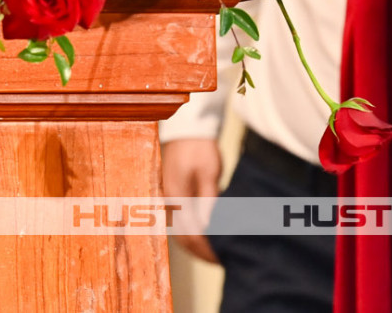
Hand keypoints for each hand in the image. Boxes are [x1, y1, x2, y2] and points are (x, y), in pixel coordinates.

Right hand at [161, 138, 221, 263]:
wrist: (187, 130)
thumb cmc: (199, 148)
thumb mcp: (209, 173)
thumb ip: (208, 199)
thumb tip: (209, 226)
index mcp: (177, 196)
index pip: (189, 233)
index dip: (205, 248)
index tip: (221, 256)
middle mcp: (170, 201)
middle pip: (182, 236)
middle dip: (200, 251)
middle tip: (221, 260)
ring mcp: (170, 199)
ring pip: (181, 231)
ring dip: (196, 243)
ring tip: (215, 252)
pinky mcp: (175, 195)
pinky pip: (182, 221)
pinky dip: (194, 232)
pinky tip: (208, 234)